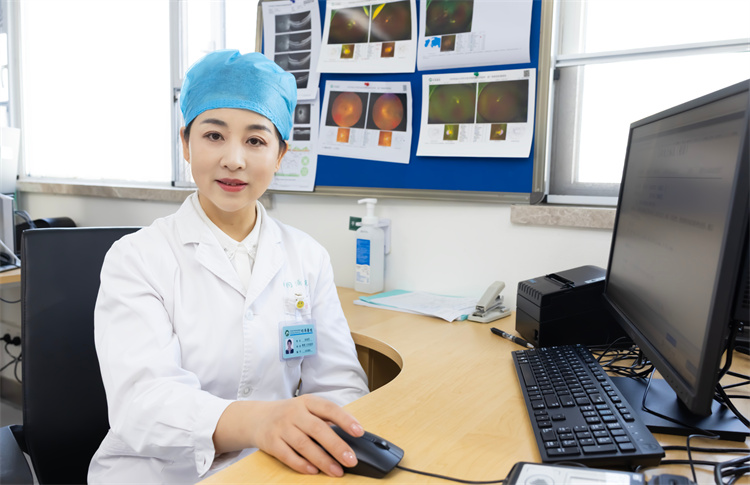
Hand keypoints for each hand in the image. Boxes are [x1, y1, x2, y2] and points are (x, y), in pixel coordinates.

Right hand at [213, 394, 364, 476]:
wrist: (257, 418)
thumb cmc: (290, 414)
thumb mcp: (307, 408)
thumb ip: (325, 418)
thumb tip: (351, 435)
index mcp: (307, 401)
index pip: (329, 408)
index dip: (345, 420)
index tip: (359, 432)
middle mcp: (294, 412)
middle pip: (317, 429)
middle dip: (337, 446)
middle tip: (351, 460)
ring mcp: (281, 427)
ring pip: (304, 445)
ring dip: (322, 460)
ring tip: (337, 471)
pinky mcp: (270, 442)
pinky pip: (287, 455)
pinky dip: (301, 464)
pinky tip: (314, 471)